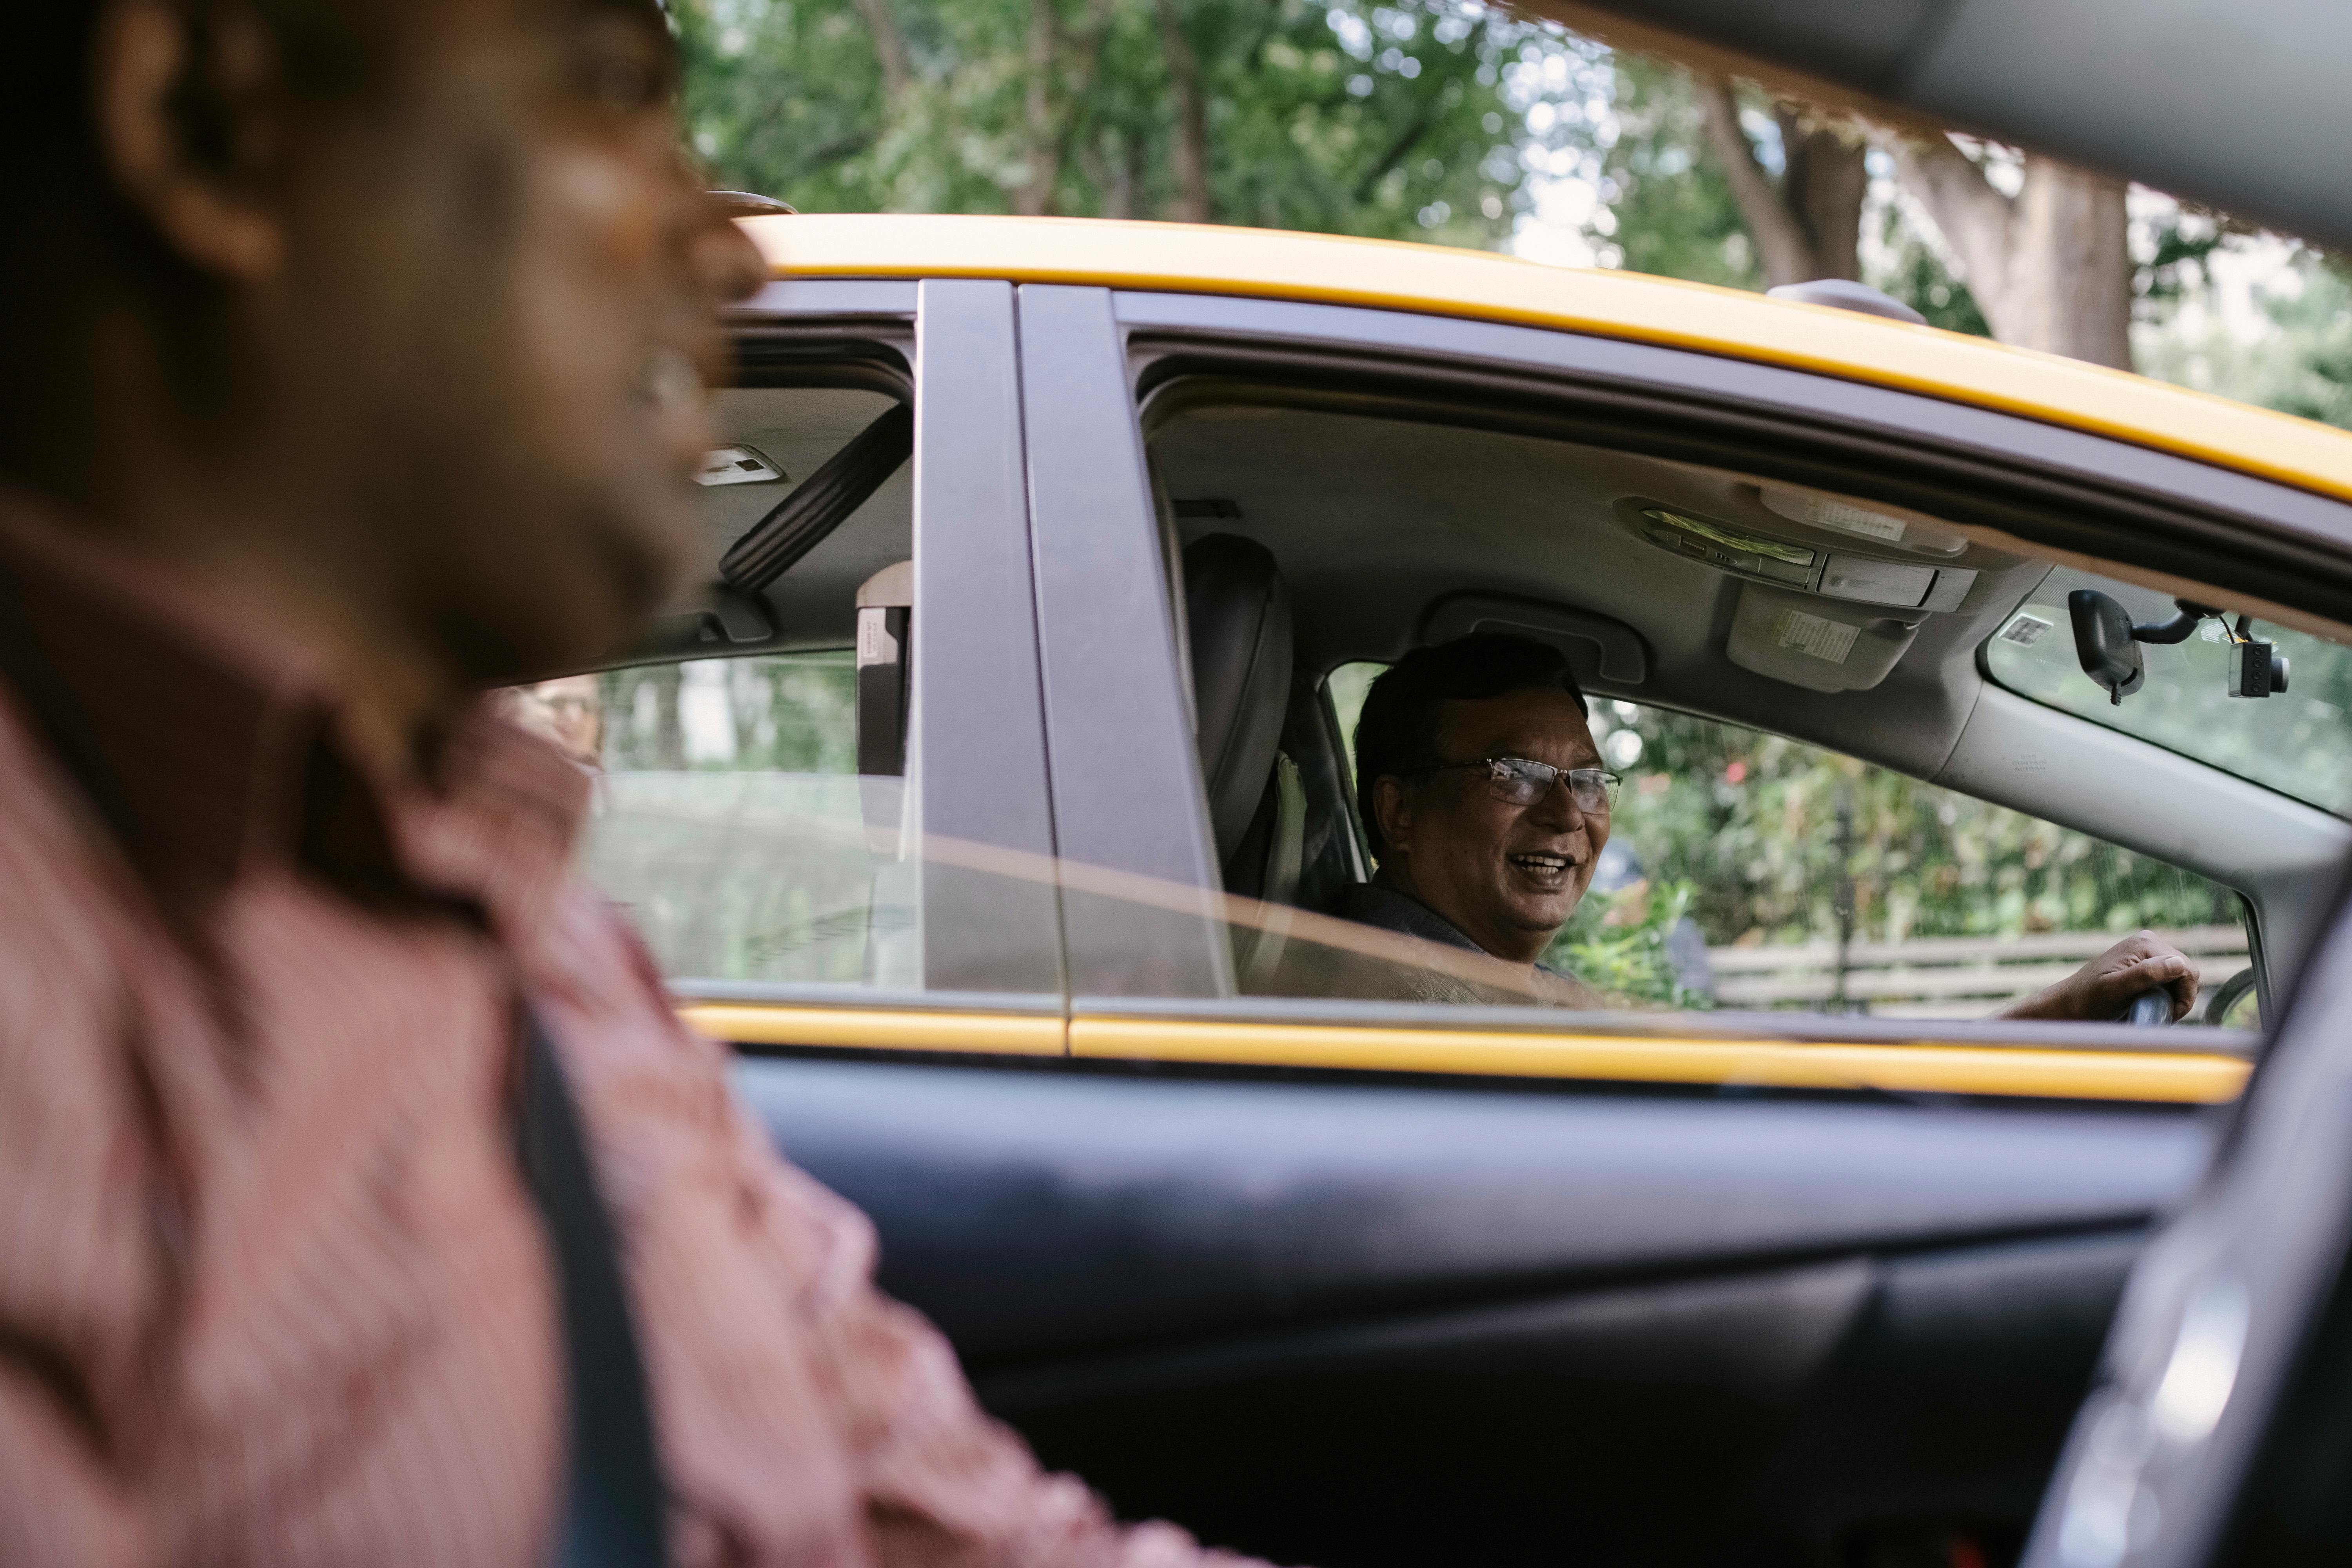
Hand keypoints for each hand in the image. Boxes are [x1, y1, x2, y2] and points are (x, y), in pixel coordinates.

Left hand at [1998, 931, 2198, 1022]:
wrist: (2071, 1004)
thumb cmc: (2090, 1000)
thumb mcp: (2116, 990)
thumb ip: (2145, 975)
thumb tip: (2177, 963)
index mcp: (2145, 943)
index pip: (2187, 970)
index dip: (2184, 996)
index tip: (2167, 1014)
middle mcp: (2148, 941)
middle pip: (2187, 972)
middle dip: (2180, 997)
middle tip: (2161, 1015)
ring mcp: (2146, 950)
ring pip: (2181, 976)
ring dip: (2174, 996)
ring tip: (2153, 1010)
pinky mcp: (2144, 962)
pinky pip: (2170, 978)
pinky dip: (2167, 994)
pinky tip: (2150, 1003)